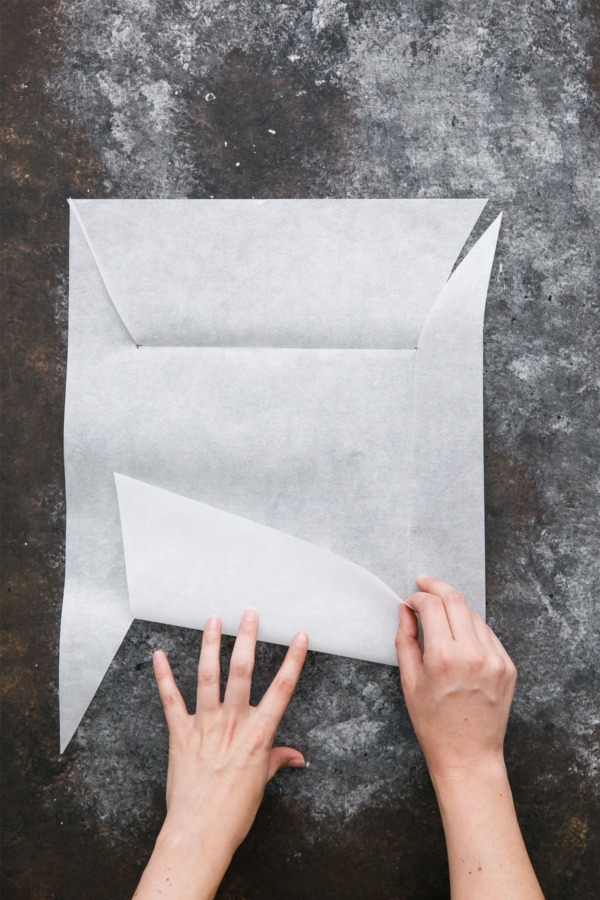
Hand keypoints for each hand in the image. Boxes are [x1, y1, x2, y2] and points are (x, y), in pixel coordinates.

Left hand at [134, 611, 307, 899]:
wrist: (200, 833)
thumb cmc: (234, 812)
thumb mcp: (262, 783)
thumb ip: (276, 761)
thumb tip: (296, 757)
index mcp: (258, 734)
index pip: (282, 689)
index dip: (293, 660)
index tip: (299, 635)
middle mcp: (232, 723)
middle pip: (242, 672)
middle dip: (247, 638)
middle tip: (249, 613)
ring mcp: (204, 725)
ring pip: (208, 676)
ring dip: (209, 645)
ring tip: (213, 620)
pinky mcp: (180, 734)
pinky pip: (171, 700)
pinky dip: (163, 676)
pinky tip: (158, 655)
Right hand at [395, 575, 516, 780]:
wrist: (468, 754)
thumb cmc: (433, 723)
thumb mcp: (409, 681)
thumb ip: (405, 640)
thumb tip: (405, 610)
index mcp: (444, 658)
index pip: (431, 606)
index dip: (417, 598)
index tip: (410, 601)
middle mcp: (472, 654)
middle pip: (455, 600)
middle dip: (436, 588)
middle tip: (424, 584)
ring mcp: (494, 659)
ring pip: (472, 615)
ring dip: (454, 609)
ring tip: (440, 616)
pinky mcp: (508, 666)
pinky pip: (488, 634)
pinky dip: (472, 628)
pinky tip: (460, 636)